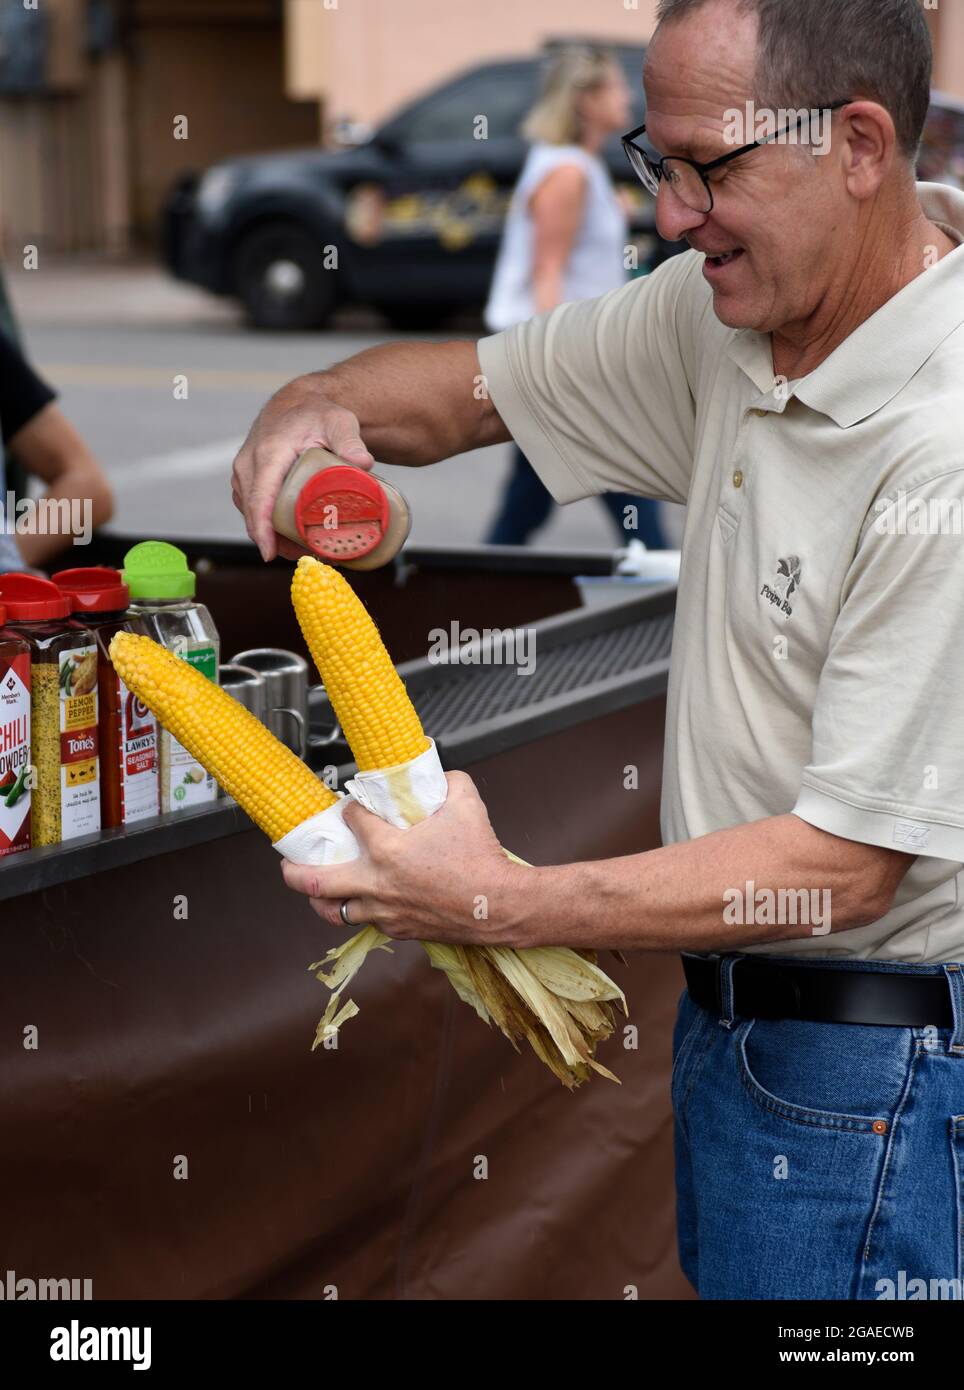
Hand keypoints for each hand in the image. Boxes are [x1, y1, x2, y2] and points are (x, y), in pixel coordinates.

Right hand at [231, 379, 373, 560]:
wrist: (297, 403)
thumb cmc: (319, 414)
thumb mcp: (339, 422)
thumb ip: (351, 441)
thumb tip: (365, 464)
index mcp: (268, 453)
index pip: (260, 498)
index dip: (262, 529)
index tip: (269, 554)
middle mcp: (249, 463)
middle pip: (254, 512)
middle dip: (274, 540)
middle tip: (307, 556)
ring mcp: (244, 471)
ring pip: (251, 512)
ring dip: (272, 535)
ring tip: (304, 549)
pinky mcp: (246, 478)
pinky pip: (251, 507)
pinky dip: (266, 524)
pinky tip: (287, 538)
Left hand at [280, 772, 527, 945]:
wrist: (498, 905)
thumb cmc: (480, 855)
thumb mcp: (466, 802)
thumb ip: (447, 782)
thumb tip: (434, 776)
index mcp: (388, 849)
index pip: (352, 821)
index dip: (348, 810)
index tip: (349, 807)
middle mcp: (377, 883)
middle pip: (317, 881)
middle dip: (294, 871)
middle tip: (287, 862)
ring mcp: (385, 911)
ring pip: (334, 911)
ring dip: (319, 899)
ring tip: (314, 889)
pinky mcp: (398, 929)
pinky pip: (365, 922)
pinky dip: (356, 910)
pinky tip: (358, 902)